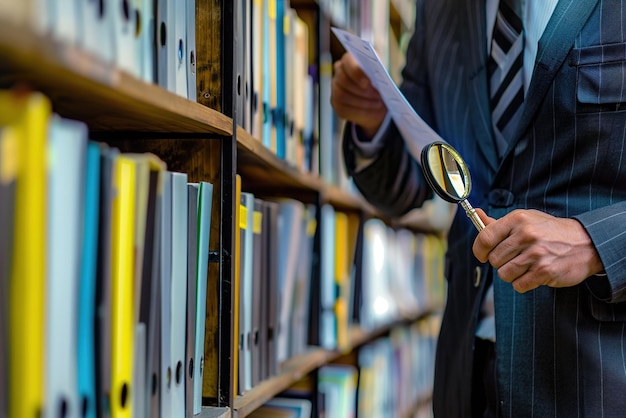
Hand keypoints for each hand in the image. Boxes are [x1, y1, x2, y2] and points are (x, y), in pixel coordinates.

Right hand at [330, 52, 386, 138]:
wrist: (377, 96)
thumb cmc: (379, 79)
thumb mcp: (382, 72)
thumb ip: (380, 71)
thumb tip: (380, 79)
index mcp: (349, 60)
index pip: (347, 61)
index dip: (356, 73)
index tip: (367, 83)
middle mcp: (339, 72)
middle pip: (343, 81)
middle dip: (362, 91)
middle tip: (378, 96)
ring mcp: (335, 88)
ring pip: (342, 96)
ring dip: (362, 102)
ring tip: (378, 104)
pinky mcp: (336, 103)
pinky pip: (343, 109)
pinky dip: (359, 112)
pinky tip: (371, 111)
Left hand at [472, 208, 604, 292]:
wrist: (587, 242)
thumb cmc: (550, 231)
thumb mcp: (525, 220)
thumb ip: (498, 223)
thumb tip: (477, 214)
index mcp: (518, 220)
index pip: (485, 238)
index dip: (479, 250)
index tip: (482, 255)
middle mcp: (526, 235)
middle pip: (494, 259)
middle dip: (501, 262)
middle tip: (515, 258)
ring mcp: (536, 254)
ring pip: (504, 274)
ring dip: (512, 274)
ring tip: (526, 266)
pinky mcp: (544, 271)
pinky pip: (519, 285)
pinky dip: (523, 283)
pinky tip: (534, 273)